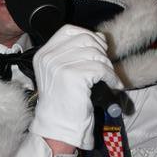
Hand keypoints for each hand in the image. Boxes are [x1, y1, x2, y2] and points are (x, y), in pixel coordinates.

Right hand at [29, 24, 122, 149]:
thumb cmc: (62, 101)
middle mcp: (49, 58)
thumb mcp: (61, 72)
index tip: (98, 47)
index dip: (87, 34)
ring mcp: (59, 66)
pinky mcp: (74, 76)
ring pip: (95, 53)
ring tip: (108, 78)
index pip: (68, 30)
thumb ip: (75, 53)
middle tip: (105, 66)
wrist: (58, 125)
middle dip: (101, 51)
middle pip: (84, 39)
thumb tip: (101, 37)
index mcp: (43, 54)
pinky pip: (101, 68)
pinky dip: (112, 77)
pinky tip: (113, 85)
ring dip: (107, 66)